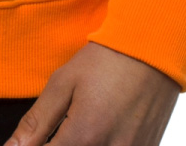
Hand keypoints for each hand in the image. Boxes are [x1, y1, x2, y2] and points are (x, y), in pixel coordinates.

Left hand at [3, 42, 180, 145]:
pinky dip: (101, 145)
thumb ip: (36, 122)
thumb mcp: (64, 83)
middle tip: (58, 131)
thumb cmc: (105, 61)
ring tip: (76, 127)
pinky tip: (99, 129)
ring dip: (79, 144)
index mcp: (84, 137)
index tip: (32, 142)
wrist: (153, 50)